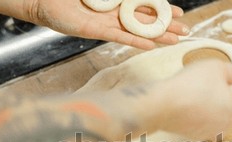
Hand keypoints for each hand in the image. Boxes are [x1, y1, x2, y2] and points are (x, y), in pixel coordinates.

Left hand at [26, 0, 188, 49]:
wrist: (45, 1)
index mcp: (118, 2)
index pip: (146, 7)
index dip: (164, 10)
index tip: (180, 14)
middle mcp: (117, 14)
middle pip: (148, 21)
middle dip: (167, 27)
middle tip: (186, 33)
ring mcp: (109, 24)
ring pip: (139, 31)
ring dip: (157, 37)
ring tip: (175, 42)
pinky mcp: (98, 31)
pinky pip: (121, 37)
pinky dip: (136, 40)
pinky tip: (151, 46)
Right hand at [158, 60, 231, 140]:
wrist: (164, 104)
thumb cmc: (193, 84)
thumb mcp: (217, 67)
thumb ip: (230, 72)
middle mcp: (222, 126)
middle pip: (231, 118)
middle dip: (228, 105)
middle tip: (220, 92)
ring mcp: (205, 133)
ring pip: (214, 122)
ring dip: (212, 111)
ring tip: (201, 96)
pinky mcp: (188, 135)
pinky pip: (197, 125)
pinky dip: (196, 116)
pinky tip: (187, 104)